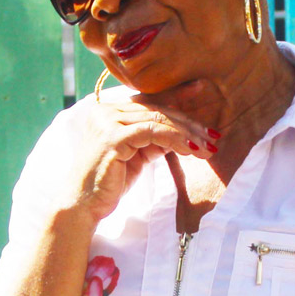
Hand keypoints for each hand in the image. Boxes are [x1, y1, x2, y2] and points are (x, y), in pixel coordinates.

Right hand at [20, 81, 219, 226]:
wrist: (81, 206)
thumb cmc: (109, 182)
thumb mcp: (136, 154)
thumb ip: (153, 138)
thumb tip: (184, 131)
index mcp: (109, 111)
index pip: (149, 100)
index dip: (177, 95)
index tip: (202, 89)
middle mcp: (105, 111)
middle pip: (157, 109)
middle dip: (189, 122)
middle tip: (213, 135)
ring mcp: (107, 121)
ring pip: (158, 119)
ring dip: (187, 133)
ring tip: (207, 147)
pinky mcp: (112, 137)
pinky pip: (152, 132)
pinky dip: (175, 139)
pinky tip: (191, 149)